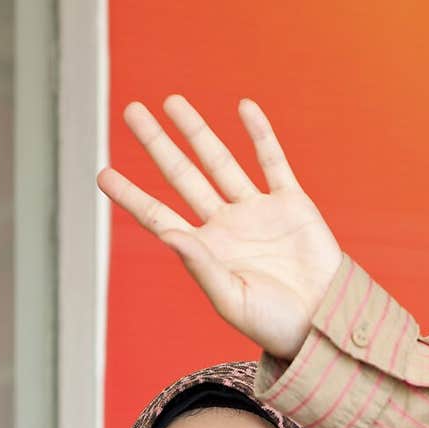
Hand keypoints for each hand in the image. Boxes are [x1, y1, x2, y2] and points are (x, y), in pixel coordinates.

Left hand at [97, 95, 342, 360]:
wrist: (325, 324)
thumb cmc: (276, 325)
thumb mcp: (232, 300)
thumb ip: (200, 265)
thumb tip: (165, 232)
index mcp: (206, 251)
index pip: (159, 214)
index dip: (131, 194)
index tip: (103, 173)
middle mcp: (227, 226)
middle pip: (183, 175)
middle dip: (158, 143)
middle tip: (132, 111)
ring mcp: (258, 211)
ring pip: (220, 161)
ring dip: (197, 131)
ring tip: (172, 102)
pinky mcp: (292, 204)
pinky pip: (273, 161)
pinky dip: (260, 134)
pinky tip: (244, 107)